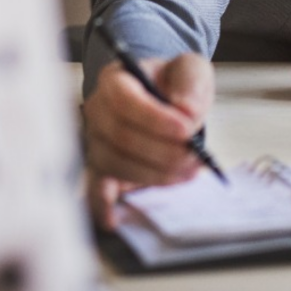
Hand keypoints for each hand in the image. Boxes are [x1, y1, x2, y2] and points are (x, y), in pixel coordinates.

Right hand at [82, 53, 213, 227]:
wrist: (163, 98)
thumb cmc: (172, 84)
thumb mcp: (190, 70)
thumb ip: (190, 82)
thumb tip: (187, 112)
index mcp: (115, 80)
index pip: (124, 99)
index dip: (155, 117)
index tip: (187, 129)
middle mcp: (98, 111)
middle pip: (122, 137)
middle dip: (163, 151)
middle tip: (195, 156)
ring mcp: (97, 141)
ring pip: (117, 165)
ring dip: (156, 174)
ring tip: (188, 170)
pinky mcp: (102, 169)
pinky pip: (95, 189)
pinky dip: (102, 206)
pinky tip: (114, 220)